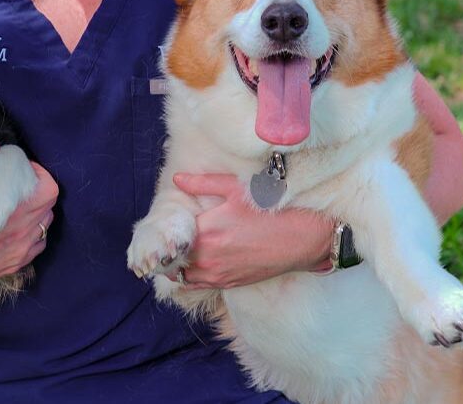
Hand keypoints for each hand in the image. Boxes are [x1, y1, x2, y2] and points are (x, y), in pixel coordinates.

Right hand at [0, 145, 57, 303]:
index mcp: (12, 209)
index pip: (48, 188)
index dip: (39, 175)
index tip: (24, 171)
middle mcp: (22, 232)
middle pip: (48, 206)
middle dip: (38, 192)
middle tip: (20, 186)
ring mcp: (19, 251)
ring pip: (44, 226)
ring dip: (37, 214)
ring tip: (18, 206)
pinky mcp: (12, 266)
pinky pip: (36, 247)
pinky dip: (32, 236)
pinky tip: (15, 228)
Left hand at [170, 173, 331, 288]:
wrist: (299, 238)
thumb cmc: (267, 209)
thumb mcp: (234, 189)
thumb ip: (201, 183)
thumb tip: (176, 178)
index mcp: (207, 231)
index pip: (172, 235)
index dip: (166, 229)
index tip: (163, 223)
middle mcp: (209, 257)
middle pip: (174, 257)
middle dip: (168, 247)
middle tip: (165, 236)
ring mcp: (218, 273)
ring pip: (182, 275)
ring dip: (176, 264)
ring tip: (176, 250)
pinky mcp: (228, 283)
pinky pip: (198, 285)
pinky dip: (189, 277)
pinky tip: (190, 265)